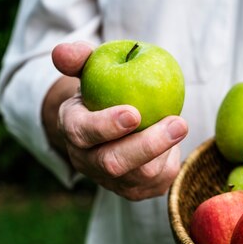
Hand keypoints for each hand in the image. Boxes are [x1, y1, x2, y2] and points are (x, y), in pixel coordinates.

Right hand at [44, 41, 187, 199]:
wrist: (115, 127)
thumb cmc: (104, 93)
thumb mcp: (91, 72)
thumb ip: (80, 59)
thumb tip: (63, 52)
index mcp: (73, 129)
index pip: (82, 132)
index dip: (107, 126)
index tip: (134, 112)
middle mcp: (87, 161)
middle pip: (114, 163)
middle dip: (148, 145)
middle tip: (178, 123)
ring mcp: (112, 182)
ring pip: (143, 174)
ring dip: (165, 149)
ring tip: (178, 124)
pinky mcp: (136, 191)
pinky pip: (160, 181)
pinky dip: (171, 158)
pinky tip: (172, 142)